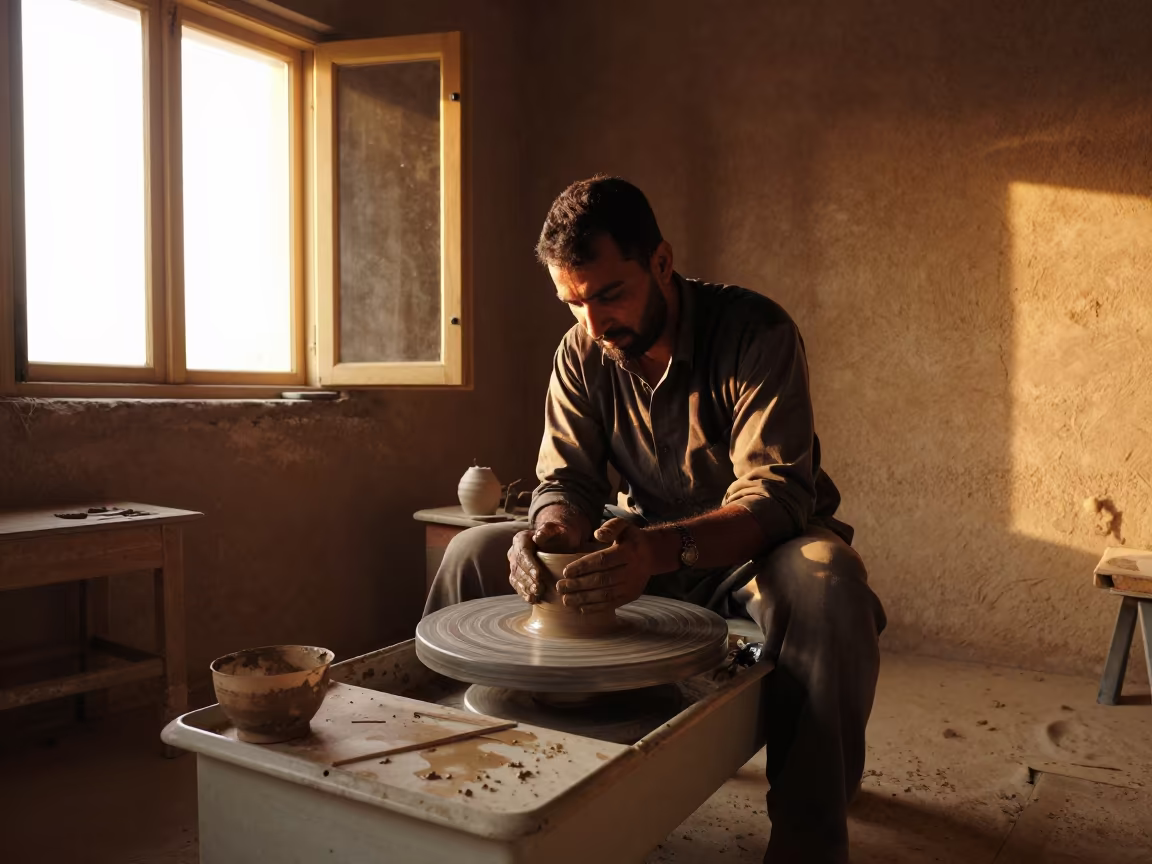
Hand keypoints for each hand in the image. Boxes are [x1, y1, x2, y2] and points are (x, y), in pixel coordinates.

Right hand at [506, 521, 578, 602]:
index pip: (522, 553)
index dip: (529, 565)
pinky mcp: (518, 576)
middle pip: (517, 567)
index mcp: (521, 539)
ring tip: (536, 595)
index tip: (538, 575)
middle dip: (527, 579)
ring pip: (515, 578)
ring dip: (525, 588)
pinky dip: (524, 593)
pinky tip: (532, 599)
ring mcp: (514, 564)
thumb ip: (548, 530)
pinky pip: (517, 585)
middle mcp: (514, 552)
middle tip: (538, 588)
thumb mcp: (557, 529)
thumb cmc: (559, 535)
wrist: (558, 542)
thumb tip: (538, 536)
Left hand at [556, 519, 676, 613]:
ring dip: (584, 599)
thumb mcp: (624, 526)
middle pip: (602, 580)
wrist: (652, 554)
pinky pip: (612, 604)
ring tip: (566, 600)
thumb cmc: (630, 538)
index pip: (603, 560)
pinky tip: (580, 608)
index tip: (566, 571)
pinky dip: (596, 607)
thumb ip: (610, 527)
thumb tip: (597, 534)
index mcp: (629, 552)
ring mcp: (632, 585)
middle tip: (560, 587)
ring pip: (606, 595)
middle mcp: (632, 571)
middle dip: (579, 585)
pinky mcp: (631, 596)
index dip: (583, 566)